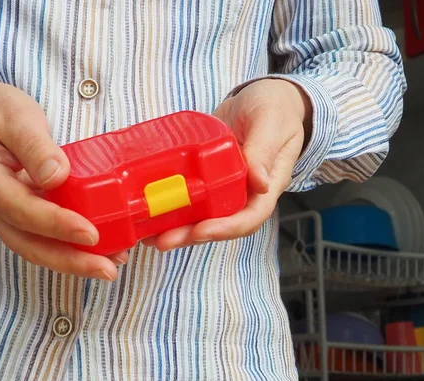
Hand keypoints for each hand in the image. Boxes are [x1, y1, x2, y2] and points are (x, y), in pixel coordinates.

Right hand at [0, 76, 125, 279]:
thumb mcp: (16, 116)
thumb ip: (35, 145)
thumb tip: (57, 176)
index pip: (22, 209)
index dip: (56, 224)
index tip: (90, 233)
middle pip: (29, 243)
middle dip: (70, 260)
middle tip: (108, 269)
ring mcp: (4, 216)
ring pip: (36, 249)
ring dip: (73, 262)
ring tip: (110, 266)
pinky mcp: (20, 217)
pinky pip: (44, 240)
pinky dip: (70, 249)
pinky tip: (101, 251)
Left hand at [143, 78, 311, 250]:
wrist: (261, 97)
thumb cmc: (275, 107)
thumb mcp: (270, 124)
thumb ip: (263, 151)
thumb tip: (260, 184)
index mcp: (266, 185)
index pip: (249, 218)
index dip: (224, 229)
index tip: (199, 231)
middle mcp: (245, 192)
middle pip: (220, 224)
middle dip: (191, 235)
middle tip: (162, 241)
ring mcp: (225, 186)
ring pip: (202, 215)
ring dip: (177, 228)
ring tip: (148, 236)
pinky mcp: (207, 176)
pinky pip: (191, 196)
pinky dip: (171, 207)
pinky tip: (149, 212)